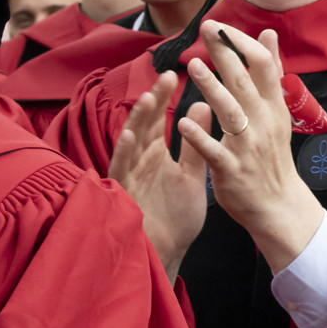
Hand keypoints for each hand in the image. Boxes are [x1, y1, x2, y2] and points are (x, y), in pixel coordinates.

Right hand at [109, 71, 210, 276]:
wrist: (167, 253)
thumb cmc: (176, 216)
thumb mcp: (191, 175)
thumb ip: (195, 143)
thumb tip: (203, 106)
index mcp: (155, 155)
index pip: (158, 119)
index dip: (164, 97)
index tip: (173, 74)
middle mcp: (140, 161)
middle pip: (144, 125)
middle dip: (153, 101)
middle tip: (164, 76)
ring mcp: (131, 177)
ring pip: (131, 145)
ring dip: (137, 123)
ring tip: (147, 99)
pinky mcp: (126, 195)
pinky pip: (123, 172)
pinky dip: (125, 154)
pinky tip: (130, 138)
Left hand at [179, 23, 322, 270]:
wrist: (278, 205)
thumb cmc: (270, 155)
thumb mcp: (276, 112)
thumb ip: (269, 73)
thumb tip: (268, 34)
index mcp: (272, 107)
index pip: (263, 65)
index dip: (242, 43)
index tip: (220, 26)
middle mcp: (262, 123)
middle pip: (244, 81)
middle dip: (225, 53)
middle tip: (205, 29)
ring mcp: (247, 147)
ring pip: (230, 112)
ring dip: (212, 88)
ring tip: (193, 67)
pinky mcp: (231, 170)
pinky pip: (214, 151)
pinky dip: (200, 137)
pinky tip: (183, 122)